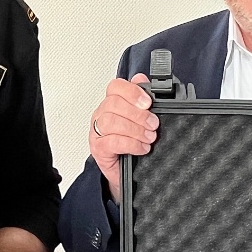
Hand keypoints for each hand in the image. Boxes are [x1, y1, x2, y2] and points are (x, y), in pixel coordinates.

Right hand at [89, 73, 158, 202]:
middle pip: (113, 104)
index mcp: (111, 103)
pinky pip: (111, 142)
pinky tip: (142, 147)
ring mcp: (97, 131)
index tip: (148, 102)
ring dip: (135, 129)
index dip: (132, 92)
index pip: (115, 87)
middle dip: (138, 114)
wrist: (124, 172)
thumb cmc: (131, 144)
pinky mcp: (98, 148)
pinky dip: (130, 144)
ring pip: (111, 121)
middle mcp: (102, 115)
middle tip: (153, 124)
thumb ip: (142, 99)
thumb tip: (142, 79)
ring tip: (149, 137)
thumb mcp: (140, 121)